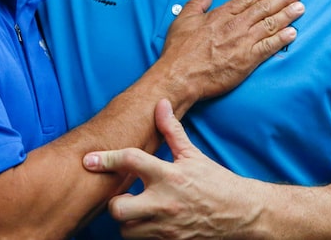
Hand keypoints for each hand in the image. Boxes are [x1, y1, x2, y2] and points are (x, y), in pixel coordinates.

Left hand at [84, 99, 253, 238]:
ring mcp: (166, 227)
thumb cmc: (216, 182)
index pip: (130, 161)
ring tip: (138, 211)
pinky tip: (149, 223)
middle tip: (124, 196)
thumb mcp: (193, 154)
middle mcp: (164, 202)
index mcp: (169, 175)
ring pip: (127, 230)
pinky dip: (142, 233)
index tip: (89, 160)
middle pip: (118, 208)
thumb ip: (172, 130)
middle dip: (115, 202)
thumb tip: (161, 103)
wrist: (241, 214)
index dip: (106, 158)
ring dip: (128, 221)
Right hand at [156, 0, 302, 106]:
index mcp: (220, 15)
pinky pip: (269, 47)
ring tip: (300, 8)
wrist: (180, 76)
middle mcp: (235, 26)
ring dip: (287, 15)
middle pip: (263, 9)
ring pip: (269, 24)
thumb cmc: (179, 51)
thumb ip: (197, 3)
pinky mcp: (247, 61)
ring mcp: (242, 43)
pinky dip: (282, 39)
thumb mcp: (183, 20)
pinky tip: (292, 32)